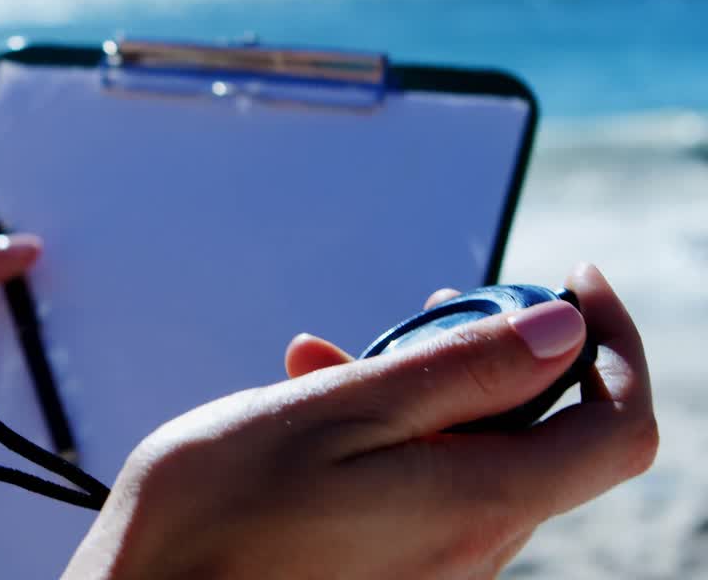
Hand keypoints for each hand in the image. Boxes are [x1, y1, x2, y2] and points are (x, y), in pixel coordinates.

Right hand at [63, 264, 655, 579]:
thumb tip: (561, 332)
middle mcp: (473, 551)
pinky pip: (430, 488)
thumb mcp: (332, 413)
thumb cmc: (214, 513)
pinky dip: (397, 433)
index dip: (615, 342)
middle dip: (499, 354)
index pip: (617, 426)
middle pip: (545, 434)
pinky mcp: (394, 572)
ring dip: (431, 389)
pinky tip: (318, 401)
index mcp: (475, 504)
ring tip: (335, 353)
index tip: (573, 281)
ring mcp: (435, 569)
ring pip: (478, 455)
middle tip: (435, 306)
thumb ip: (458, 375)